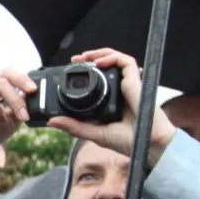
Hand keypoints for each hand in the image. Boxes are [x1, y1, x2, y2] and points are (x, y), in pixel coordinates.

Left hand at [47, 49, 176, 166]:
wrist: (147, 145)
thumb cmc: (126, 141)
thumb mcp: (94, 132)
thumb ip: (74, 126)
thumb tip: (52, 121)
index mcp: (110, 100)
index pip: (98, 80)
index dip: (86, 73)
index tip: (71, 71)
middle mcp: (120, 90)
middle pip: (106, 66)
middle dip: (90, 59)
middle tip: (74, 60)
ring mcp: (128, 84)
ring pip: (116, 60)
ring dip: (100, 54)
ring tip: (84, 56)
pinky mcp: (136, 81)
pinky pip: (127, 62)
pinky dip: (113, 57)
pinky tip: (99, 62)